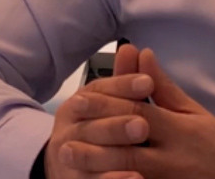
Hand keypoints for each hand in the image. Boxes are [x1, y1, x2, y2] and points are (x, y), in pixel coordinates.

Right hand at [45, 46, 154, 178]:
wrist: (67, 167)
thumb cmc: (96, 130)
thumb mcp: (109, 104)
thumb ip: (122, 82)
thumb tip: (131, 47)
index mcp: (79, 103)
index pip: (99, 90)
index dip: (122, 85)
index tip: (147, 82)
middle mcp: (70, 127)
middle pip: (92, 123)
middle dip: (117, 124)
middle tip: (143, 126)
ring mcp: (70, 155)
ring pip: (89, 154)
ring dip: (113, 155)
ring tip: (140, 161)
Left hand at [61, 46, 214, 178]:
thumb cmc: (214, 140)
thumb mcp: (192, 110)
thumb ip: (161, 86)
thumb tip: (141, 54)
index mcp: (178, 130)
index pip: (137, 113)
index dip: (107, 106)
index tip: (79, 99)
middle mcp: (171, 158)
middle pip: (127, 150)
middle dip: (94, 142)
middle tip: (64, 135)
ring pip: (128, 173)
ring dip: (96, 166)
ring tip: (69, 156)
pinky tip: (94, 177)